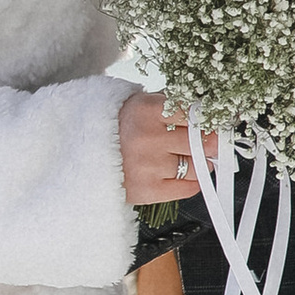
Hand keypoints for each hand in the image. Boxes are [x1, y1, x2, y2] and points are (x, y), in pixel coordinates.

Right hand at [118, 89, 206, 207]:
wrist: (81, 154)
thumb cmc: (115, 128)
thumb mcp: (140, 104)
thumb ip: (172, 108)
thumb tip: (209, 118)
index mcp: (147, 110)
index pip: (196, 114)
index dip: (209, 120)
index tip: (214, 123)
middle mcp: (148, 138)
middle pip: (202, 141)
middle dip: (210, 142)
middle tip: (210, 141)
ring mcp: (149, 166)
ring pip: (197, 166)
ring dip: (202, 163)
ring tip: (194, 158)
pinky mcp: (147, 190)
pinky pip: (187, 188)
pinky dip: (192, 181)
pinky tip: (184, 173)